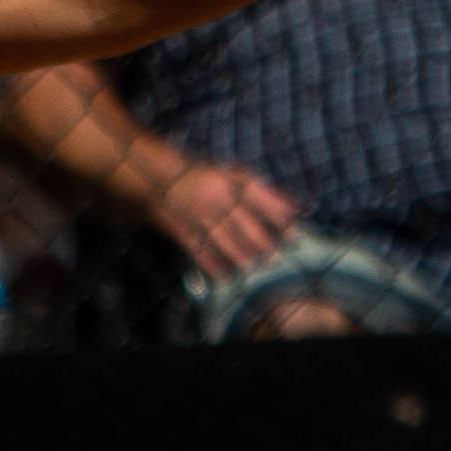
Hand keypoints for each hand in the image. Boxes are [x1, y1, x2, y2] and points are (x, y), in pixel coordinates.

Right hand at [151, 157, 304, 276]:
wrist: (154, 175)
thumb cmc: (199, 175)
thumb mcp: (232, 175)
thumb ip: (263, 191)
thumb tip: (296, 206)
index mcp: (230, 181)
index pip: (262, 200)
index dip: (280, 217)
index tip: (294, 231)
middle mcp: (218, 198)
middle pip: (247, 227)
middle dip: (264, 244)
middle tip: (276, 257)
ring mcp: (199, 216)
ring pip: (227, 243)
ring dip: (243, 258)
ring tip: (254, 266)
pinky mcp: (181, 230)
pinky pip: (201, 251)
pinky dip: (214, 265)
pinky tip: (226, 276)